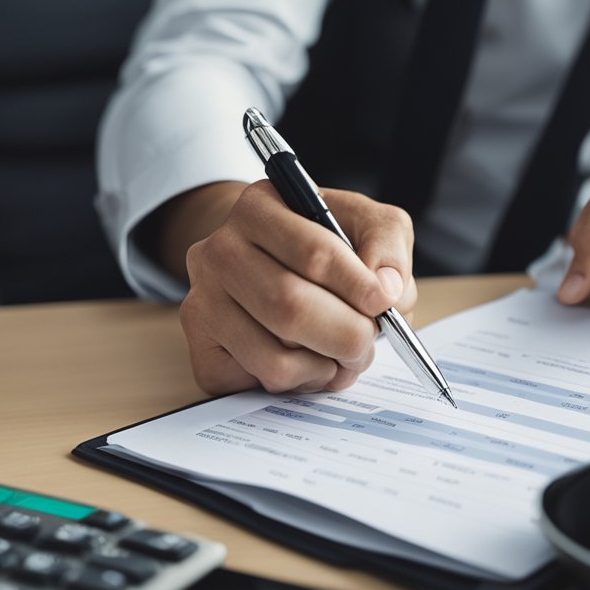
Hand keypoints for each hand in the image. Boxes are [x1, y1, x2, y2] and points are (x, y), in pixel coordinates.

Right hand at [177, 181, 416, 394]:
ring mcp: (203, 303)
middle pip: (290, 308)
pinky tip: (311, 362)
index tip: (384, 301)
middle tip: (369, 340)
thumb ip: (387, 243)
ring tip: (346, 354)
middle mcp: (219, 252)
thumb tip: (386, 288)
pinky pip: (259, 382)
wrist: (270, 264)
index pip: (313, 253)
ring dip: (327, 366)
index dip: (358, 286)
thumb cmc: (324, 244)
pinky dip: (301, 382)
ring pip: (275, 357)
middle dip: (347, 335)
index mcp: (259, 208)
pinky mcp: (202, 351)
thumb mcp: (366, 223)